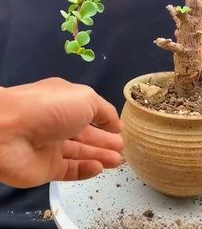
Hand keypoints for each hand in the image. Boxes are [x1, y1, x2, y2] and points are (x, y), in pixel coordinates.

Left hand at [0, 78, 122, 187]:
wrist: (9, 132)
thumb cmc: (51, 108)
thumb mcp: (85, 98)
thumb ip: (104, 110)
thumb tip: (115, 123)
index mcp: (65, 100)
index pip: (88, 111)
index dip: (104, 120)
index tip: (120, 129)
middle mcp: (58, 122)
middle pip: (86, 134)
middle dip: (105, 140)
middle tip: (122, 148)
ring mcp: (51, 146)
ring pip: (80, 153)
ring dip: (99, 155)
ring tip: (118, 161)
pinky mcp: (46, 168)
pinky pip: (69, 170)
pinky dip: (85, 170)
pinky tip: (99, 168)